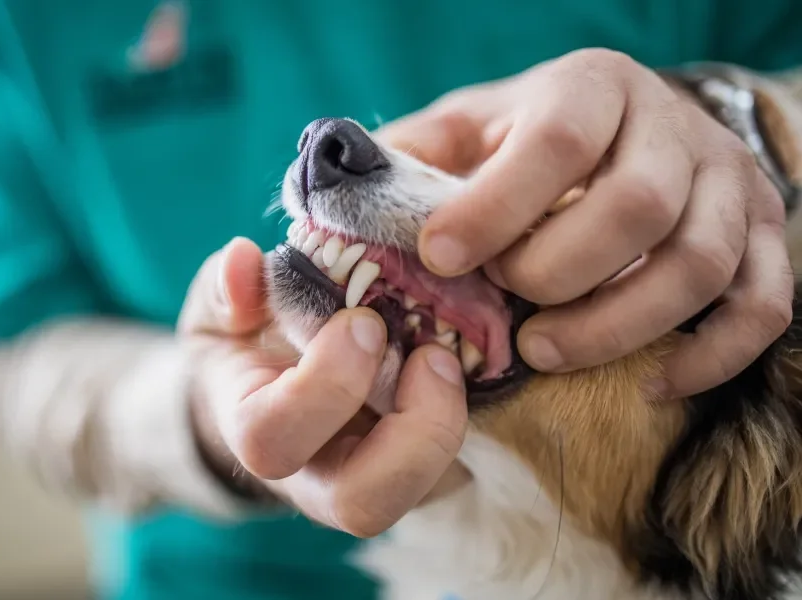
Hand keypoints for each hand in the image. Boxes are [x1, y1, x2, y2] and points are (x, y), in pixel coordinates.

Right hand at [179, 237, 468, 536]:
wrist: (270, 391)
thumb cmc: (247, 345)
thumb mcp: (223, 309)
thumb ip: (226, 288)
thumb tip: (243, 260)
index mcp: (256, 431)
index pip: (274, 440)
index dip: (324, 386)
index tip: (363, 321)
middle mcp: (315, 478)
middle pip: (362, 506)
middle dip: (409, 431)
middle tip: (431, 355)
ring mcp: (372, 483)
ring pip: (422, 495)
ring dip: (449, 426)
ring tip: (450, 357)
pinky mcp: (421, 473)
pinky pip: (459, 469)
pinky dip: (475, 417)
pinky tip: (472, 361)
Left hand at [379, 48, 792, 398]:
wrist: (627, 130)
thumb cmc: (527, 140)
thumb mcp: (464, 129)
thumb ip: (409, 158)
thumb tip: (336, 198)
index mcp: (592, 88)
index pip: (558, 140)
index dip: (497, 206)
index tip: (440, 255)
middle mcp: (671, 128)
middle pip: (637, 207)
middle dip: (558, 271)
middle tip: (505, 303)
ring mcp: (729, 185)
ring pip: (701, 264)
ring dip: (618, 324)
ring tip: (546, 351)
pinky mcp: (762, 242)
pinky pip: (762, 309)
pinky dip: (709, 357)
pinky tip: (647, 384)